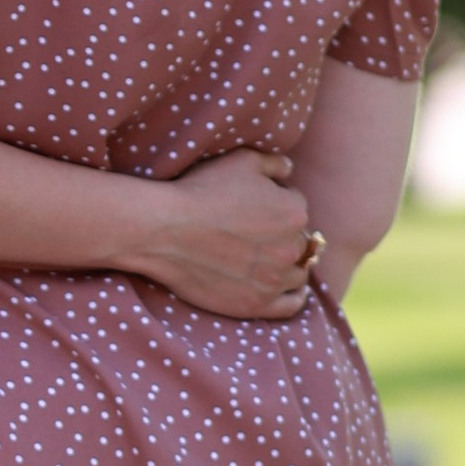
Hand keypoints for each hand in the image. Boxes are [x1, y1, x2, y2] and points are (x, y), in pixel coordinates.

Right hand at [130, 149, 318, 318]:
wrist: (165, 230)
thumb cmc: (201, 191)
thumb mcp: (242, 160)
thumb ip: (275, 163)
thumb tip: (289, 170)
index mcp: (294, 212)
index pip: (297, 207)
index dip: (277, 205)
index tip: (256, 208)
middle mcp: (291, 247)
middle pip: (299, 242)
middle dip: (283, 236)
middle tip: (257, 234)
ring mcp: (274, 279)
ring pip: (298, 273)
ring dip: (288, 266)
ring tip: (270, 261)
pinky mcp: (257, 303)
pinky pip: (291, 305)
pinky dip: (294, 297)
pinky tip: (290, 290)